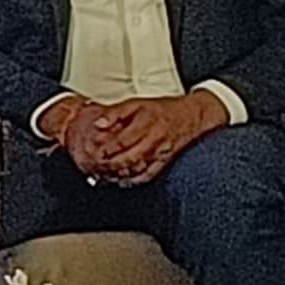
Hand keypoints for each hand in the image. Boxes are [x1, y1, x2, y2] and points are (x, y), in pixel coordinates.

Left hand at [80, 93, 223, 186]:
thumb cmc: (160, 110)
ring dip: (120, 174)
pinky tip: (121, 181)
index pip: (124, 140)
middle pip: (130, 157)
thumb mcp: (135, 104)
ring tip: (104, 175)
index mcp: (146, 123)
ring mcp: (160, 152)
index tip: (95, 153)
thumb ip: (114, 113)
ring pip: (138, 168)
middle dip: (111, 164)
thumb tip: (98, 124)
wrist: (190, 116)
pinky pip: (149, 174)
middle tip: (96, 167)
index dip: (108, 149)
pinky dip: (134, 180)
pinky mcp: (164, 161)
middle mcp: (154, 139)